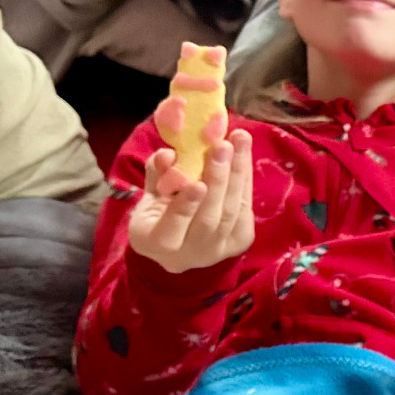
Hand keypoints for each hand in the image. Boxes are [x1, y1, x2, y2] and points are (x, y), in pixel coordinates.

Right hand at [127, 131, 254, 274]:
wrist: (180, 244)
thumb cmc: (158, 211)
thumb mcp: (149, 191)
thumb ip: (156, 173)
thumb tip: (168, 153)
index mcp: (155, 241)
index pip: (172, 228)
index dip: (186, 206)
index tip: (197, 183)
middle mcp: (190, 253)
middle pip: (210, 219)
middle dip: (218, 180)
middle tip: (223, 146)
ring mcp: (218, 250)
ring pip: (232, 213)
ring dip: (237, 174)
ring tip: (239, 140)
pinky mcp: (239, 242)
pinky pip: (245, 208)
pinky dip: (245, 178)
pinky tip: (244, 153)